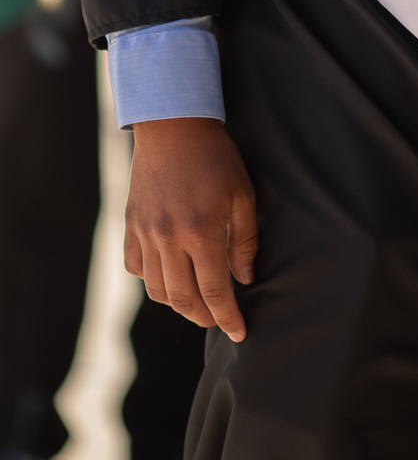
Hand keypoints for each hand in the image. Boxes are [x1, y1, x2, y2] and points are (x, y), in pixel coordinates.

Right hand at [125, 118, 257, 341]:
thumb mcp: (242, 194)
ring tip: (198, 301)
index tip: (240, 332)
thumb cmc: (216, 157)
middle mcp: (168, 238)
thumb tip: (245, 279)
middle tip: (220, 319)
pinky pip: (137, 268)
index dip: (228, 317)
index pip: (214, 291)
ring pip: (158, 290)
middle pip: (183, 299)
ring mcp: (145, 234)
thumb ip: (244, 241)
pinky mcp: (130, 226)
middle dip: (205, 317)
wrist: (174, 127)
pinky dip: (153, 280)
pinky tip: (170, 275)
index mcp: (200, 231)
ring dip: (179, 304)